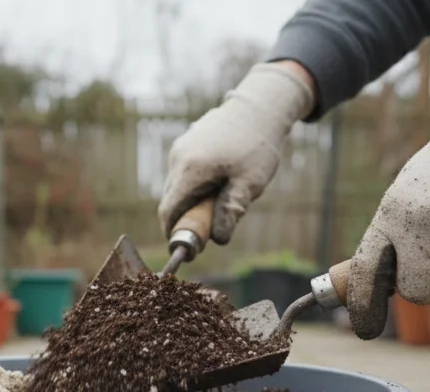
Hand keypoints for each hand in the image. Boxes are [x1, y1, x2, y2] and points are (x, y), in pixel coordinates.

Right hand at [157, 62, 313, 243]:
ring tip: (224, 197)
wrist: (260, 106)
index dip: (175, 233)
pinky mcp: (186, 143)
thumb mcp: (249, 183)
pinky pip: (184, 173)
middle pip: (171, 200)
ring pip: (178, 186)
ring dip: (194, 200)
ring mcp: (180, 148)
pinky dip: (196, 185)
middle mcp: (178, 158)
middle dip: (188, 218)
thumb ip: (230, 212)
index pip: (168, 212)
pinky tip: (221, 180)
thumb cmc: (257, 145)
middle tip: (213, 226)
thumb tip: (217, 239)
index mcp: (190, 170)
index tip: (192, 246)